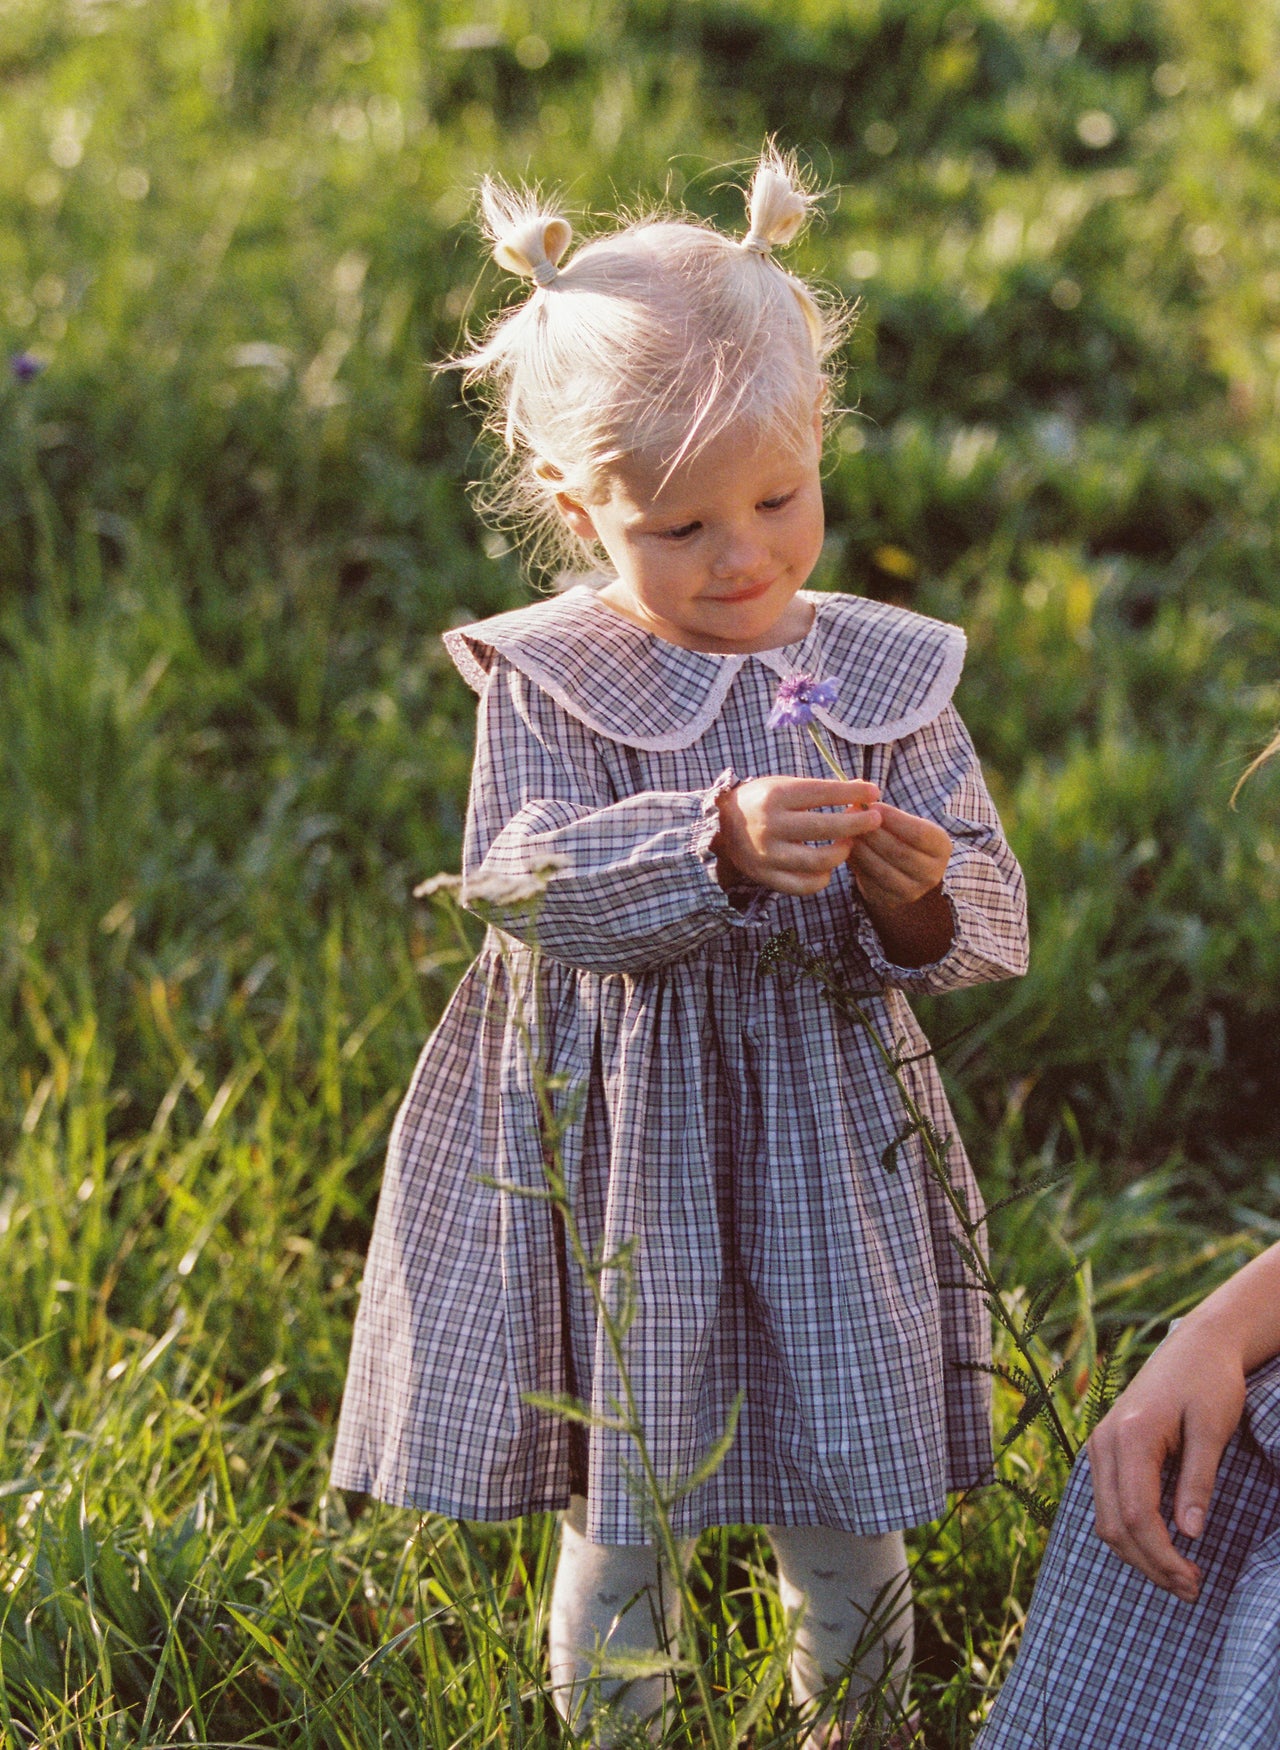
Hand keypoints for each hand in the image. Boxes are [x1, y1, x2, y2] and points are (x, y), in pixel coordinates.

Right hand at [713, 776, 881, 895]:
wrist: (721, 828)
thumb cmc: (762, 802)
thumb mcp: (782, 785)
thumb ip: (818, 791)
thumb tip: (863, 793)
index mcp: (774, 797)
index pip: (821, 793)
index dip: (852, 792)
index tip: (874, 791)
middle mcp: (770, 826)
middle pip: (825, 828)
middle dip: (857, 823)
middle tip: (874, 819)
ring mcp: (767, 855)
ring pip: (819, 861)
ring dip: (843, 852)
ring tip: (848, 843)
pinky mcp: (766, 877)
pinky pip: (805, 885)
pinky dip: (823, 878)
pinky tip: (827, 866)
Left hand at [846, 804, 951, 912]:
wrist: (903, 870)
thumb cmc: (902, 837)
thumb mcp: (904, 823)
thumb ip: (886, 815)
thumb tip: (858, 807)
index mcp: (941, 848)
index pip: (919, 833)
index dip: (894, 819)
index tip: (872, 806)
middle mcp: (932, 873)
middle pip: (900, 852)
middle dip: (873, 834)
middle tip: (852, 819)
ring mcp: (913, 891)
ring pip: (883, 870)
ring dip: (861, 850)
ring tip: (847, 834)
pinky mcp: (892, 901)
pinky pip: (870, 883)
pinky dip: (856, 865)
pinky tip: (846, 851)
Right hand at [1088, 1323, 1246, 1600]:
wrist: (1195, 1345)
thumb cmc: (1210, 1382)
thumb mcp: (1214, 1428)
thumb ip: (1198, 1480)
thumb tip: (1190, 1534)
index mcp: (1131, 1435)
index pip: (1136, 1514)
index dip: (1162, 1556)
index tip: (1194, 1581)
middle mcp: (1104, 1441)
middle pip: (1113, 1524)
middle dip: (1150, 1565)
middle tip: (1191, 1589)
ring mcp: (1099, 1444)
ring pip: (1104, 1518)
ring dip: (1137, 1554)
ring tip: (1178, 1575)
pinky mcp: (1105, 1448)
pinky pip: (1106, 1502)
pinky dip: (1128, 1532)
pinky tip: (1159, 1545)